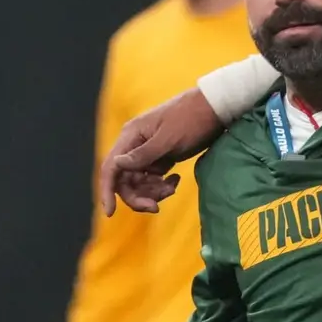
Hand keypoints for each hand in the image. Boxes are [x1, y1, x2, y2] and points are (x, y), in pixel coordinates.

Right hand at [98, 89, 221, 216]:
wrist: (215, 108)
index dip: (107, 190)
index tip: (110, 213)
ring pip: (141, 183)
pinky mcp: (162, 157)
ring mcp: (149, 152)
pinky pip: (155, 179)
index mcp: (131, 136)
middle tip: (157, 207)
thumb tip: (116, 165)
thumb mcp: (168, 139)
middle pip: (125, 180)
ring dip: (154, 192)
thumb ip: (143, 155)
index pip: (111, 168)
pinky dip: (163, 185)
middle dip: (138, 196)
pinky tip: (176, 179)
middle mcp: (135, 145)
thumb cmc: (191, 120)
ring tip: (173, 186)